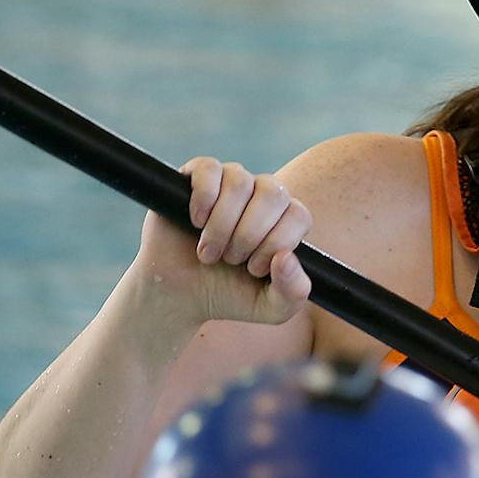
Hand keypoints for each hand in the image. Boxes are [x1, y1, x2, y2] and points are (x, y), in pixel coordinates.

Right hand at [136, 156, 312, 325]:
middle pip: (272, 193)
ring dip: (222, 224)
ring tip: (208, 251)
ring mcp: (230, 182)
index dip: (276, 243)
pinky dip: (204, 198)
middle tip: (230, 260)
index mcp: (285, 220)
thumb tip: (286, 257)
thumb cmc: (229, 296)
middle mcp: (261, 196)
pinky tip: (196, 222)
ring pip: (240, 181)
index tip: (254, 269)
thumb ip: (293, 292)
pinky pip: (209, 168)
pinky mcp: (196, 176)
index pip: (298, 215)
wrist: (180, 295)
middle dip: (249, 235)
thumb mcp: (271, 309)